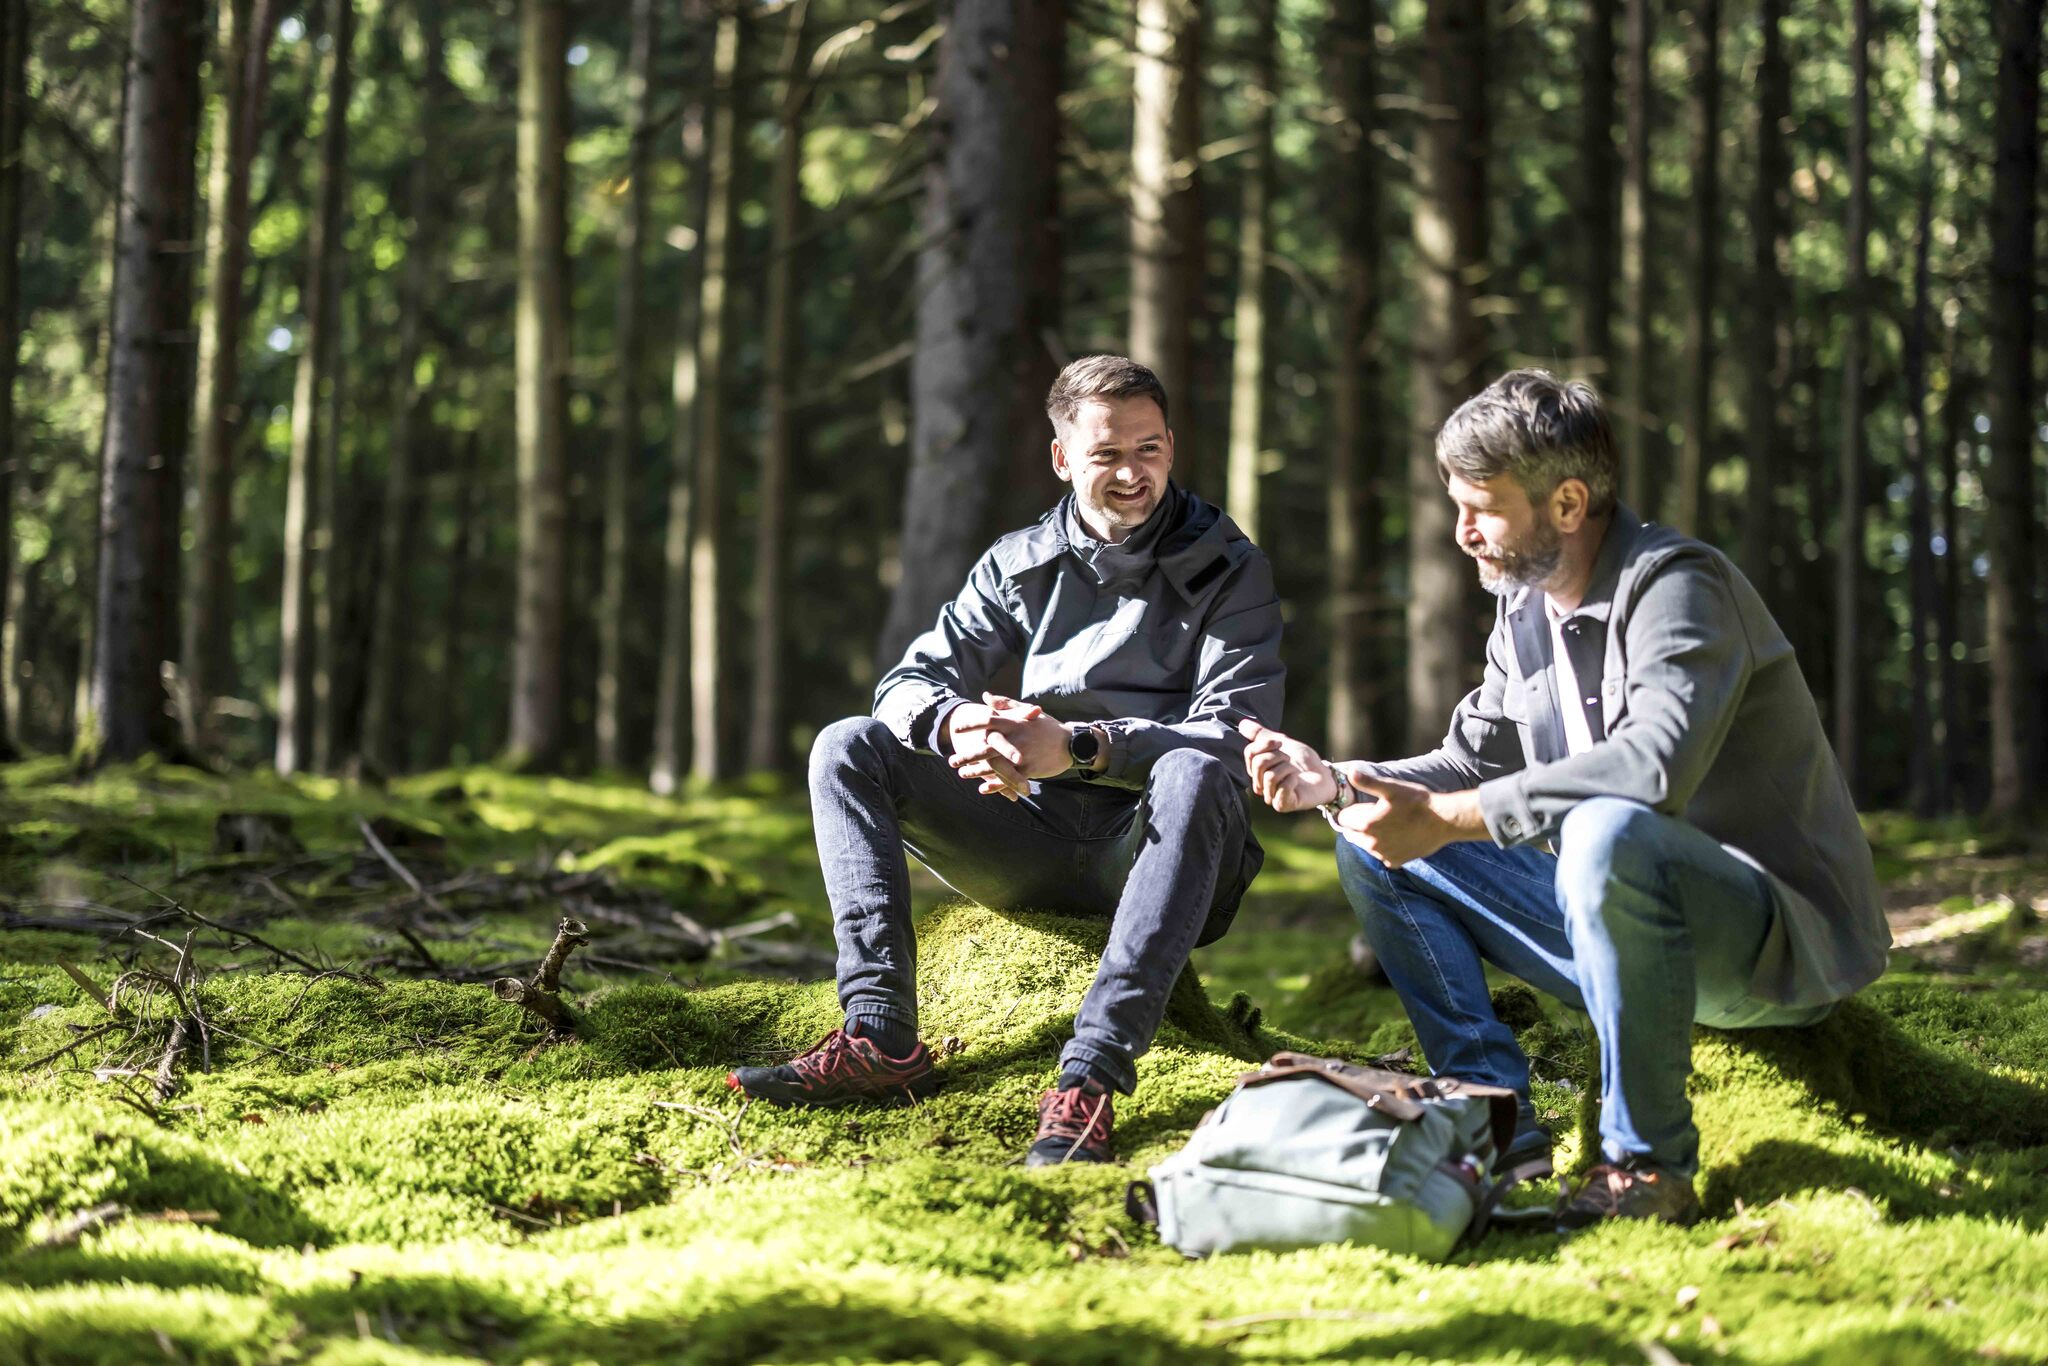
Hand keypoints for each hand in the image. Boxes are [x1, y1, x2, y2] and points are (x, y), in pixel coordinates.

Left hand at [947, 693, 1072, 799]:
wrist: (1071, 744)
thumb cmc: (1048, 726)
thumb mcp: (1028, 711)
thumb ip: (1005, 704)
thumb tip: (985, 696)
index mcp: (1015, 723)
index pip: (989, 721)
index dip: (971, 724)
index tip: (957, 728)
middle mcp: (1016, 739)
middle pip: (987, 747)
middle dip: (968, 755)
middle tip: (951, 760)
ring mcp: (1022, 756)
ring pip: (995, 766)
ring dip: (977, 771)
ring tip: (962, 774)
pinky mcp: (1029, 770)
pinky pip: (1009, 779)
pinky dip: (996, 785)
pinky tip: (982, 789)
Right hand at [1236, 718, 1337, 811]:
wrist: (1324, 776)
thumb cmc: (1302, 761)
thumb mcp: (1282, 743)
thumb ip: (1262, 735)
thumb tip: (1242, 723)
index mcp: (1257, 770)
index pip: (1250, 753)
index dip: (1266, 743)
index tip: (1280, 743)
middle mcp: (1260, 785)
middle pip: (1258, 763)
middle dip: (1278, 756)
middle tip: (1289, 759)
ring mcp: (1270, 796)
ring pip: (1270, 776)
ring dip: (1287, 768)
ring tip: (1295, 771)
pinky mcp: (1283, 805)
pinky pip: (1282, 789)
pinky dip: (1292, 780)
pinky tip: (1297, 781)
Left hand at [1334, 774, 1476, 867]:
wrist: (1443, 821)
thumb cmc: (1417, 802)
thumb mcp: (1392, 788)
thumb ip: (1368, 782)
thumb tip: (1350, 772)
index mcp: (1365, 824)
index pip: (1343, 818)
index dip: (1350, 810)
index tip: (1362, 805)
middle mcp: (1371, 843)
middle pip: (1352, 834)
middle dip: (1358, 824)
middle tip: (1376, 814)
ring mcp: (1383, 855)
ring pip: (1367, 845)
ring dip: (1371, 836)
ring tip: (1389, 823)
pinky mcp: (1395, 862)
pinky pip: (1382, 854)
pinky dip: (1386, 847)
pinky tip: (1398, 836)